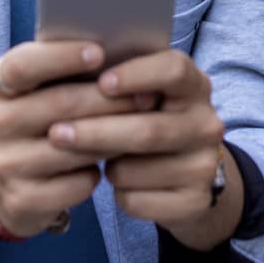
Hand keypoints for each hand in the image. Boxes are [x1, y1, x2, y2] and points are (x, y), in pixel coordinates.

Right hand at [0, 38, 155, 237]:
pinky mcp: (20, 199)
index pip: (22, 65)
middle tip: (147, 95)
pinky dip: (98, 172)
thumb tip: (117, 50)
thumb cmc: (35, 123)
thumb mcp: (35, 92)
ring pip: (72, 146)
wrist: (3, 187)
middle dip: (109, 98)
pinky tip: (111, 164)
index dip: (62, 57)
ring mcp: (3, 164)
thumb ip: (62, 69)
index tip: (100, 52)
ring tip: (143, 126)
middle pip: (57, 104)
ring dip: (113, 136)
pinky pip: (76, 183)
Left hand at [46, 49, 241, 250]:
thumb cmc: (147, 118)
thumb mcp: (143, 92)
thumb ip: (119, 77)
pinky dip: (117, 193)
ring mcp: (204, 165)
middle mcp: (207, 124)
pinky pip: (138, 200)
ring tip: (89, 158)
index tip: (101, 82)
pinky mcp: (194, 202)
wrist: (185, 172)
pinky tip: (116, 183)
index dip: (137, 74)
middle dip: (97, 131)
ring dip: (105, 166)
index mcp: (195, 86)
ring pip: (138, 169)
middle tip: (56, 133)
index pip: (174, 70)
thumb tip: (71, 60)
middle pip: (149, 129)